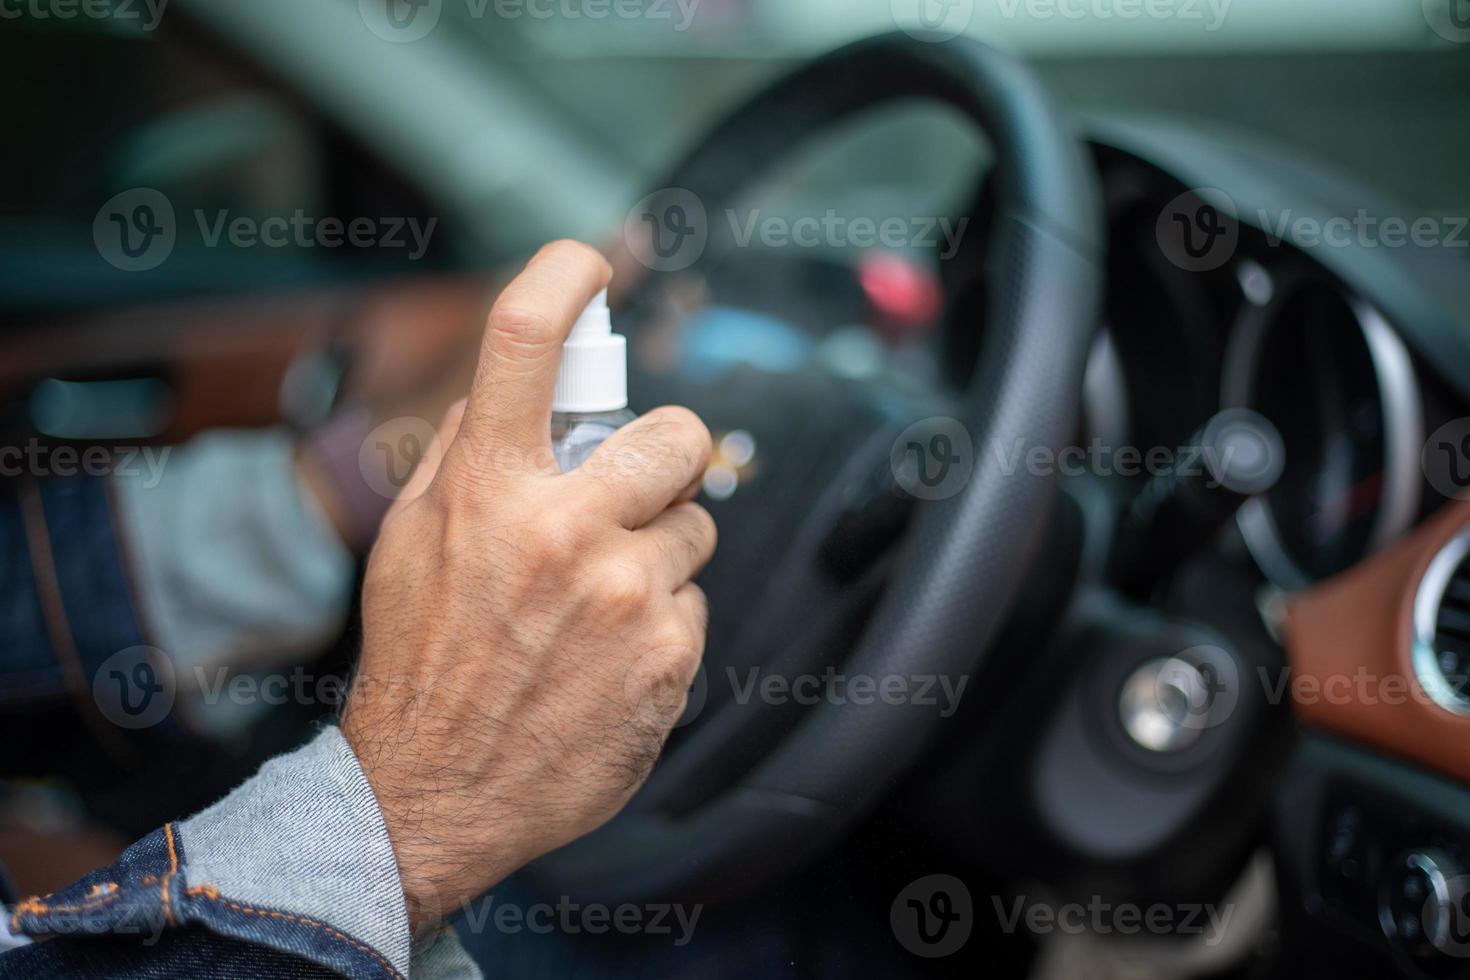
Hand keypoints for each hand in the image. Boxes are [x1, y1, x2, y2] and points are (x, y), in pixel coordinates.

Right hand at [341, 241, 715, 931]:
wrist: (435, 794)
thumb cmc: (421, 659)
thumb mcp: (409, 542)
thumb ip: (466, 454)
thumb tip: (528, 386)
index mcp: (488, 492)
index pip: (525, 340)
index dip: (563, 274)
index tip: (588, 262)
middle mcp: (565, 532)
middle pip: (679, 434)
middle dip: (669, 455)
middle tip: (638, 487)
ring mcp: (627, 596)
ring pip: (697, 527)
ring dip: (660, 549)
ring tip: (601, 598)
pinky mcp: (670, 655)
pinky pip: (694, 601)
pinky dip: (661, 619)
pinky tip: (609, 654)